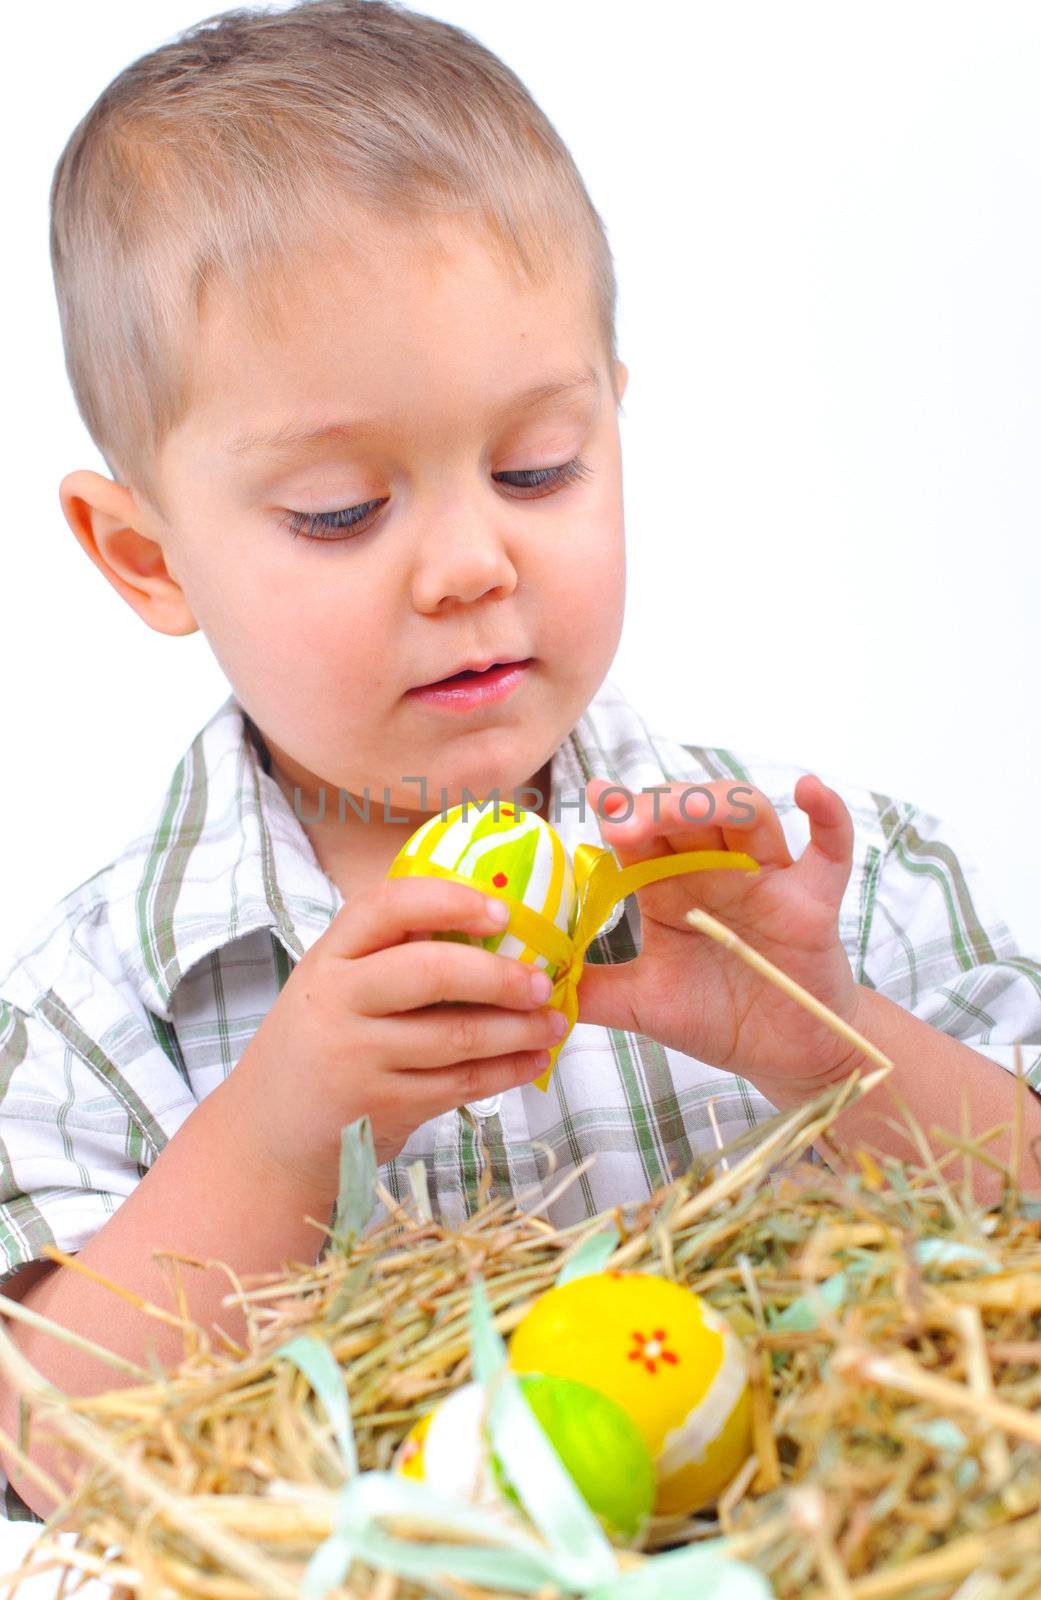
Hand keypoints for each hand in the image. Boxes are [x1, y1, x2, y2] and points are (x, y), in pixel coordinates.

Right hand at [227, 877, 566, 1186]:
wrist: (267, 1144)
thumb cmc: (319, 1050)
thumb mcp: (334, 990)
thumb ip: (389, 958)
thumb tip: (492, 928)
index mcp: (329, 957)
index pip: (386, 906)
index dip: (449, 900)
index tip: (501, 910)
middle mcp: (337, 1001)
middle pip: (430, 971)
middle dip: (499, 975)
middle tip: (543, 980)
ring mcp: (357, 1059)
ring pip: (457, 1036)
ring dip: (518, 1029)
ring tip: (555, 1022)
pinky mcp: (383, 1108)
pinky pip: (460, 1085)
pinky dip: (507, 1071)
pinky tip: (532, 1061)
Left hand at [576, 774, 866, 1100]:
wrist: (785, 1057)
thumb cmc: (718, 1017)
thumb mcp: (642, 1006)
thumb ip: (590, 990)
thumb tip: (527, 984)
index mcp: (670, 885)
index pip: (642, 835)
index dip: (619, 811)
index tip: (593, 795)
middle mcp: (717, 870)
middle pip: (690, 813)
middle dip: (657, 807)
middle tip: (624, 821)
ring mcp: (768, 880)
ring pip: (749, 816)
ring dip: (717, 803)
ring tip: (685, 808)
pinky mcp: (814, 902)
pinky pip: (830, 850)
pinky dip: (827, 815)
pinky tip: (810, 788)